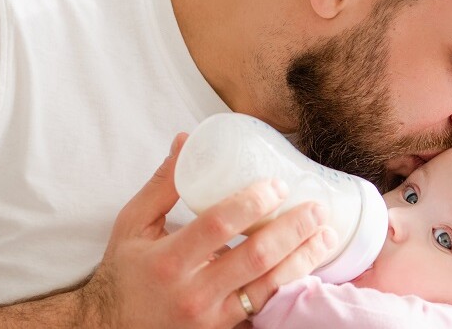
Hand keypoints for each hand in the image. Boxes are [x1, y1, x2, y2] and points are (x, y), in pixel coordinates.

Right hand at [79, 133, 337, 327]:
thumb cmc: (124, 272)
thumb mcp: (133, 224)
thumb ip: (162, 184)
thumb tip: (186, 140)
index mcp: (169, 259)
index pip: (217, 225)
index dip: (252, 202)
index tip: (277, 185)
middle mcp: (193, 291)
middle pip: (254, 258)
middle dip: (292, 230)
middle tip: (317, 209)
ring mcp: (211, 317)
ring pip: (267, 288)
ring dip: (303, 260)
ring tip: (327, 237)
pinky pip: (263, 309)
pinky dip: (288, 287)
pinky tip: (308, 269)